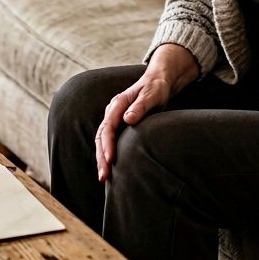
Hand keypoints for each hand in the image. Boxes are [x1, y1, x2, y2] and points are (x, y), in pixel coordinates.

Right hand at [95, 44, 197, 181]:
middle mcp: (112, 112)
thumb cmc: (156, 88)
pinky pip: (109, 141)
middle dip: (100, 157)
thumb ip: (140, 106)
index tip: (110, 159)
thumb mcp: (151, 95)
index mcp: (118, 104)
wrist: (158, 81)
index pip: (107, 127)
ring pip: (103, 141)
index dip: (107, 144)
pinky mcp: (119, 125)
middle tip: (103, 176)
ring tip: (103, 178)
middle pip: (101, 137)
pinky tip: (110, 168)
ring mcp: (114, 119)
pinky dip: (107, 154)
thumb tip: (128, 119)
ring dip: (102, 158)